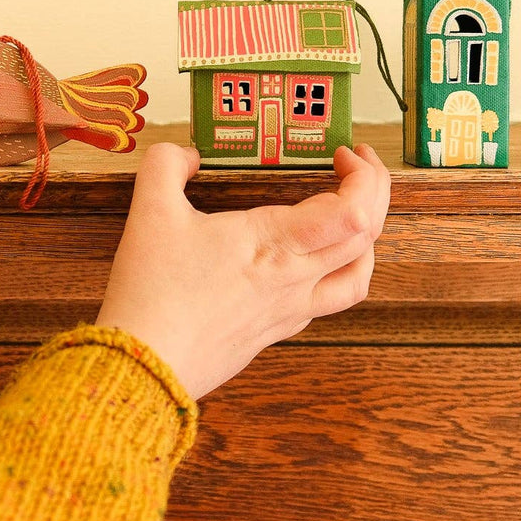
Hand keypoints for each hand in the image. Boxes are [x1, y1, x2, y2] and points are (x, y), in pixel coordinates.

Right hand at [95, 143, 390, 399]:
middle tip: (357, 168)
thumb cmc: (153, 294)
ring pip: (358, 278)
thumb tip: (185, 155)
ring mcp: (289, 310)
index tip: (343, 154)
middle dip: (375, 193)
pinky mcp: (275, 332)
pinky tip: (312, 264)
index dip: (365, 176)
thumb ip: (166, 165)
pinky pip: (328, 302)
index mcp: (276, 243)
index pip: (355, 210)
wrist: (144, 366)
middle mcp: (294, 279)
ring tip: (352, 217)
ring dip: (367, 241)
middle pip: (368, 238)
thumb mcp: (149, 211)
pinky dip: (338, 273)